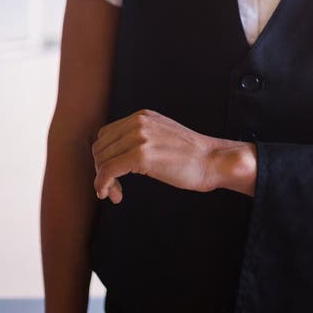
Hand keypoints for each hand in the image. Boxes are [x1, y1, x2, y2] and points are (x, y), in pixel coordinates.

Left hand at [92, 109, 220, 202]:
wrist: (211, 160)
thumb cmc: (190, 155)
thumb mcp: (162, 135)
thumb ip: (141, 137)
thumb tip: (117, 153)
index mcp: (142, 116)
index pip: (106, 135)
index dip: (104, 157)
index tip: (114, 175)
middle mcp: (138, 122)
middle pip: (100, 148)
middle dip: (102, 170)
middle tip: (113, 187)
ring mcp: (139, 137)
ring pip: (101, 160)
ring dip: (103, 180)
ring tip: (116, 193)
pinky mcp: (141, 155)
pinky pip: (107, 171)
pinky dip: (103, 185)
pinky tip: (113, 195)